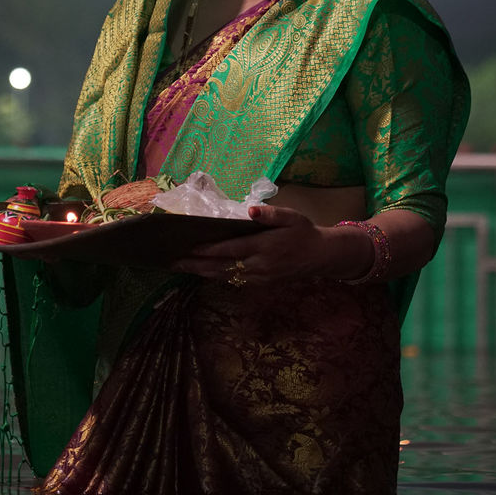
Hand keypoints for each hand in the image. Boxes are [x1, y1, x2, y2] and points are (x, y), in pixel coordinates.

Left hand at [170, 205, 330, 287]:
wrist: (321, 256)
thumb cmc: (304, 232)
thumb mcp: (291, 217)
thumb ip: (270, 214)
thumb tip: (251, 211)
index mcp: (264, 247)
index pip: (230, 249)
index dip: (208, 250)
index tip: (188, 247)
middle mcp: (259, 266)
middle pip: (222, 267)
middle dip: (196, 265)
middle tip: (174, 262)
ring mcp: (259, 277)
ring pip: (225, 276)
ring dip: (203, 272)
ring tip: (181, 267)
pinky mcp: (261, 284)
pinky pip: (234, 281)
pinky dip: (216, 276)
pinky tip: (203, 271)